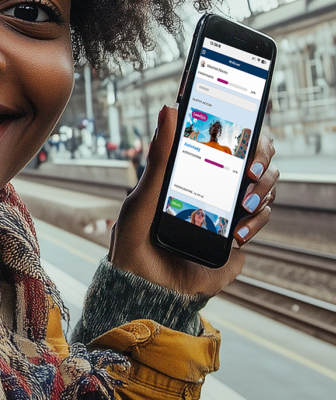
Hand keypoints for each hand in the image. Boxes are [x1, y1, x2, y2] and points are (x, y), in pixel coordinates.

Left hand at [109, 105, 277, 297]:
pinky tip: (236, 232)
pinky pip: (261, 216)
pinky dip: (256, 219)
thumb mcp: (143, 196)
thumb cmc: (135, 241)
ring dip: (260, 190)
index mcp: (189, 172)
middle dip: (260, 159)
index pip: (223, 141)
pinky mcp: (237, 237)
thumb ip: (159, 156)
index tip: (245, 128)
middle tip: (250, 169)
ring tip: (243, 203)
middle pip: (253, 159)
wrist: (145, 290)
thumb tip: (168, 109)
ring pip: (264, 185)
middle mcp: (212, 187)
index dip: (241, 131)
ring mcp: (227, 210)